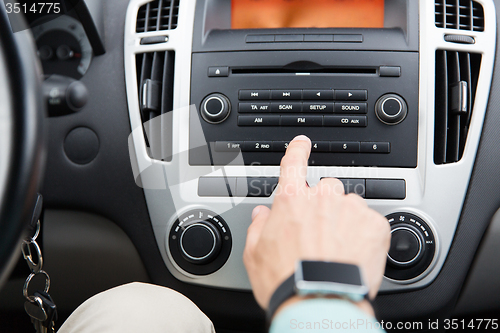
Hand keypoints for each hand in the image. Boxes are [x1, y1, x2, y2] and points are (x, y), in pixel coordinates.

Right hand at [243, 135, 390, 312]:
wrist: (319, 303)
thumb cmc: (286, 281)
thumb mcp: (255, 254)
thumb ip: (258, 227)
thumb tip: (262, 215)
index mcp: (292, 200)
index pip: (294, 163)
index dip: (297, 150)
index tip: (302, 143)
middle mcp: (322, 198)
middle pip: (325, 189)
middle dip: (323, 206)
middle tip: (319, 234)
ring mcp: (351, 209)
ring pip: (349, 205)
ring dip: (344, 220)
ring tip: (338, 250)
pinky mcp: (375, 225)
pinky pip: (370, 221)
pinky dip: (364, 234)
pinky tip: (354, 254)